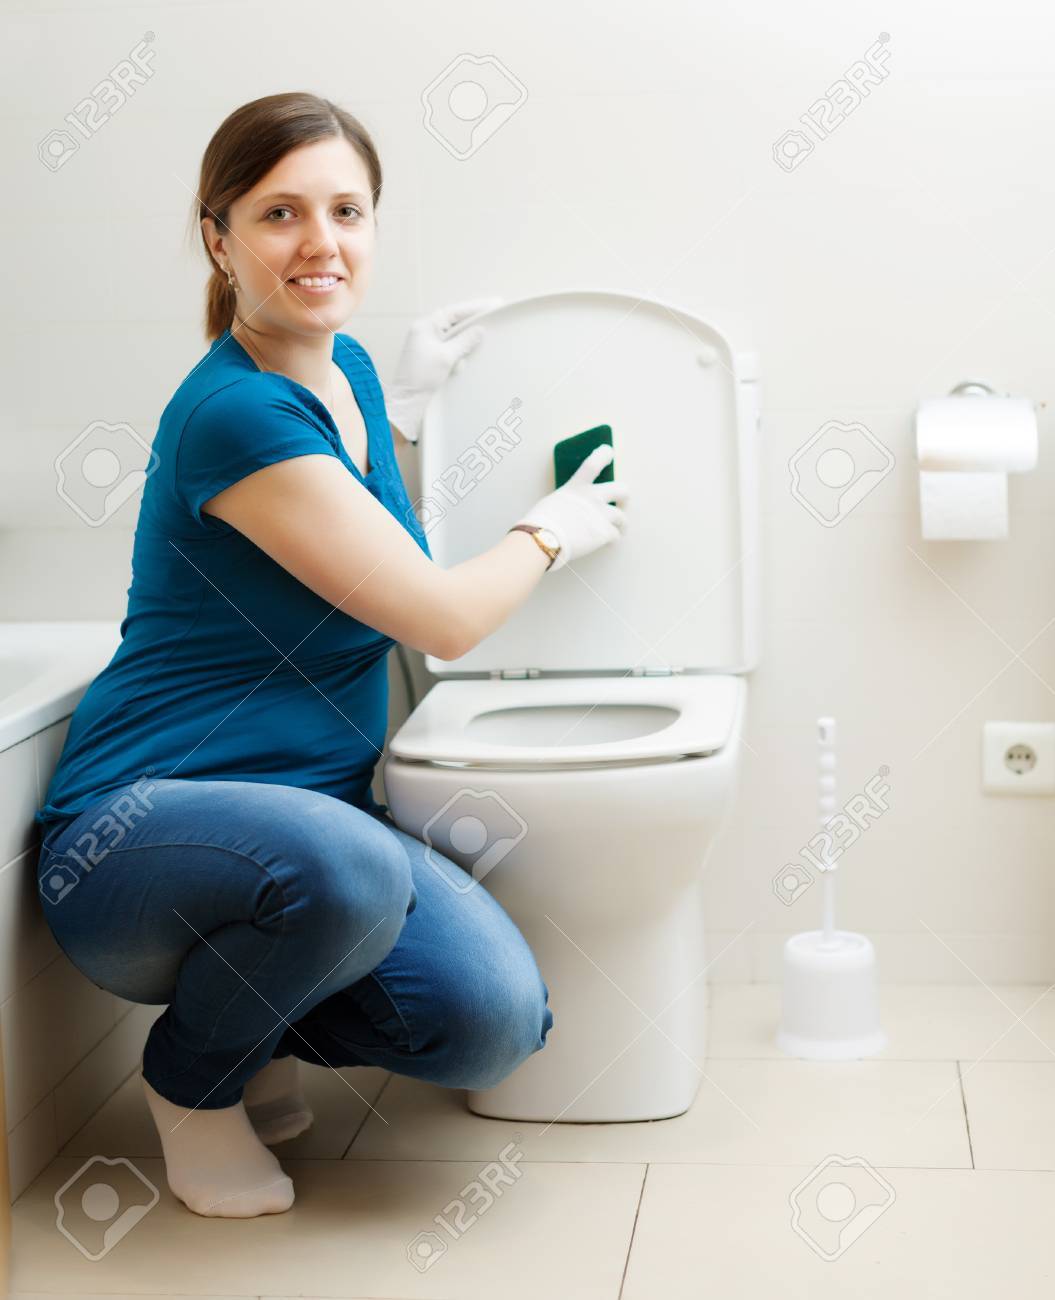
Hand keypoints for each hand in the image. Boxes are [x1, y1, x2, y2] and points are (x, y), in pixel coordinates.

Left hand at [385, 297, 501, 443]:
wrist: (407, 401)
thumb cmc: (420, 378)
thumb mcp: (446, 357)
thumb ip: (464, 341)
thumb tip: (479, 330)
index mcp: (425, 326)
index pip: (454, 312)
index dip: (475, 308)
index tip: (493, 304)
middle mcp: (425, 332)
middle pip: (454, 322)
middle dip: (472, 323)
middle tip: (493, 317)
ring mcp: (427, 344)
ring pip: (454, 336)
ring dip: (465, 342)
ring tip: (483, 337)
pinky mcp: (430, 357)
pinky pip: (449, 349)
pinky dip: (458, 354)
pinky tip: (464, 360)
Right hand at [512, 445, 628, 571]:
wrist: (544, 540)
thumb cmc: (540, 523)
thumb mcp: (552, 502)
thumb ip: (568, 501)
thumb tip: (572, 509)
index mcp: (576, 487)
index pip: (594, 463)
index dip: (603, 454)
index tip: (609, 452)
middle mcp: (593, 498)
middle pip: (621, 490)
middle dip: (624, 497)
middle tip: (622, 503)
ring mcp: (601, 515)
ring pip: (621, 517)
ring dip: (620, 524)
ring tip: (617, 530)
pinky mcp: (604, 533)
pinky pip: (615, 536)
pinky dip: (612, 540)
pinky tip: (607, 544)